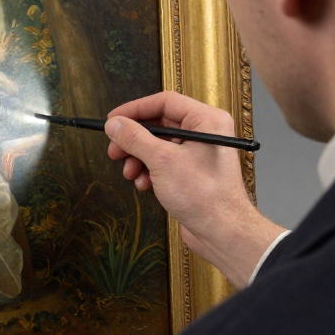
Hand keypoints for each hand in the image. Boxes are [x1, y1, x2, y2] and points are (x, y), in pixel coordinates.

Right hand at [105, 91, 283, 286]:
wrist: (222, 232)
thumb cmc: (204, 195)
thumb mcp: (162, 161)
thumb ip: (135, 138)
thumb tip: (114, 124)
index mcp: (206, 121)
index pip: (164, 102)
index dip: (135, 109)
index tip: (113, 120)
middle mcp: (204, 133)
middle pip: (158, 125)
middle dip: (134, 140)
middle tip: (115, 150)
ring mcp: (198, 153)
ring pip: (157, 145)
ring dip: (139, 159)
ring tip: (131, 173)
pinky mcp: (191, 171)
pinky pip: (162, 162)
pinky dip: (149, 171)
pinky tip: (144, 185)